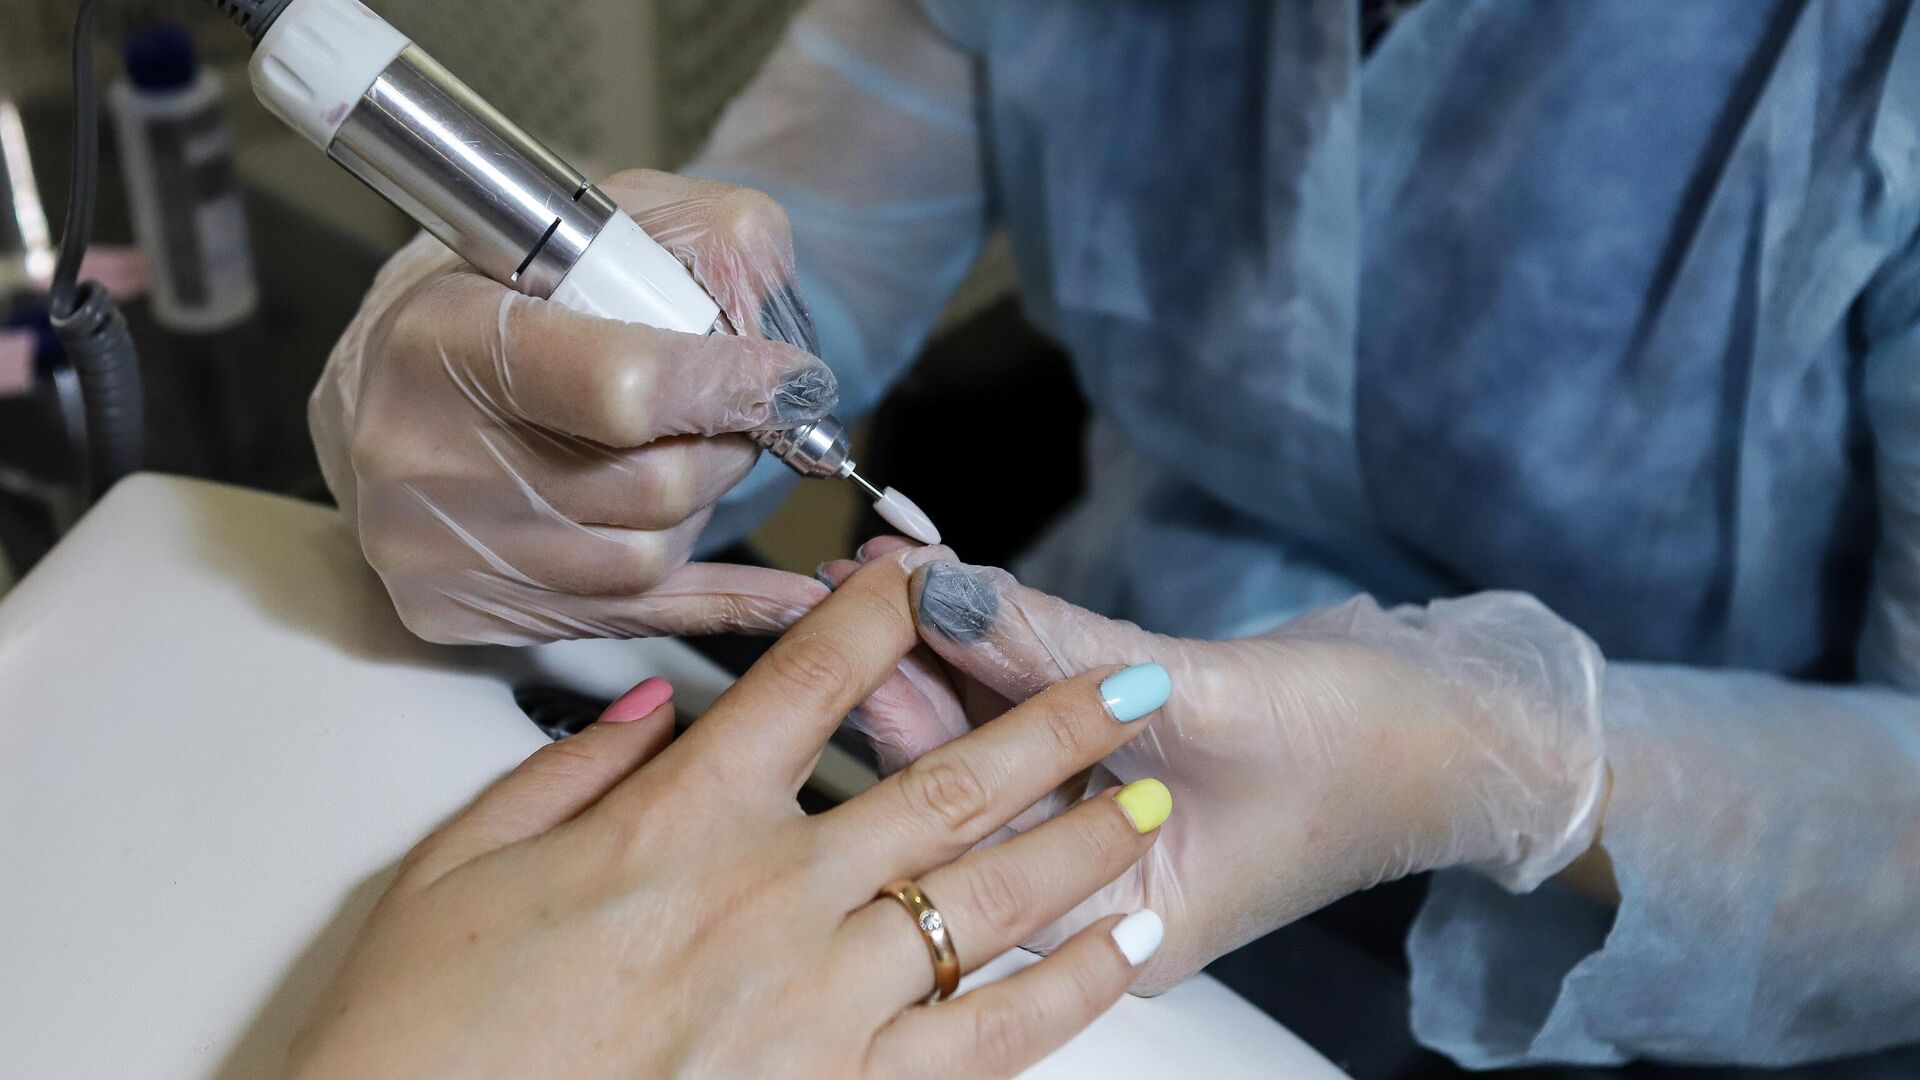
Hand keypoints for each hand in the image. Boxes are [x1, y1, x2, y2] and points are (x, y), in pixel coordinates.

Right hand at [289, 548, 1176, 1079]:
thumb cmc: (423, 1035)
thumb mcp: (457, 869)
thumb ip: (566, 772)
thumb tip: (649, 708)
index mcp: (680, 824)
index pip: (806, 685)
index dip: (876, 614)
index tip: (927, 573)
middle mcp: (772, 898)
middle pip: (946, 785)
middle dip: (1052, 723)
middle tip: (1128, 684)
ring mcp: (821, 1004)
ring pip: (990, 902)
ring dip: (1084, 844)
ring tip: (1150, 799)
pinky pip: (989, 1040)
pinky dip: (1070, 991)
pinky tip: (1123, 950)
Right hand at [311, 169, 836, 643]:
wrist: (385, 377)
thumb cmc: (499, 293)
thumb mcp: (598, 222)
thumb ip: (706, 238)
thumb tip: (773, 323)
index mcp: (443, 334)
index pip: (624, 388)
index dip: (731, 386)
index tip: (791, 378)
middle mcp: (423, 452)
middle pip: (652, 486)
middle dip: (726, 445)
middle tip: (731, 412)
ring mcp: (433, 546)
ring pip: (648, 558)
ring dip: (700, 508)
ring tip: (683, 453)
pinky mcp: (454, 608)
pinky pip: (629, 619)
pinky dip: (721, 601)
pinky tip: (785, 596)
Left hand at [825, 544, 1605, 992]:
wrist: (1466, 731)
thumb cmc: (1369, 750)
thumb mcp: (1205, 699)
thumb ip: (1063, 655)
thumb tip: (946, 591)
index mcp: (1112, 922)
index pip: (973, 832)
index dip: (906, 723)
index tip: (853, 630)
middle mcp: (1092, 883)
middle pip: (965, 784)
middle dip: (907, 674)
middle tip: (844, 581)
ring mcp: (1104, 823)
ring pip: (993, 738)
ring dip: (943, 648)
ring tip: (878, 564)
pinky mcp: (1122, 763)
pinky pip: (1039, 706)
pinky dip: (999, 644)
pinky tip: (948, 580)